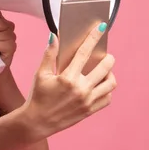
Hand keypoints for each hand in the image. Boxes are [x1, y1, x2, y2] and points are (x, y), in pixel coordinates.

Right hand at [23, 23, 116, 138]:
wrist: (38, 122)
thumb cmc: (38, 96)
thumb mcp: (40, 74)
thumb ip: (49, 54)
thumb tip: (54, 36)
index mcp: (68, 78)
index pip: (84, 52)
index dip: (94, 38)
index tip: (102, 28)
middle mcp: (81, 89)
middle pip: (105, 67)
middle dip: (108, 58)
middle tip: (105, 56)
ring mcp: (88, 101)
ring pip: (111, 83)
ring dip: (110, 74)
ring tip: (103, 72)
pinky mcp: (90, 111)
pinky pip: (108, 98)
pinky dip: (107, 90)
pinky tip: (99, 86)